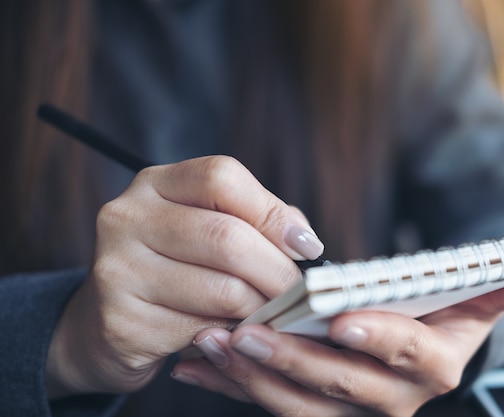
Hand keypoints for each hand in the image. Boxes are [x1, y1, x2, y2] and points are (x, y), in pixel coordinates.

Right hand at [46, 156, 323, 396]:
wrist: (107, 325)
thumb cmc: (176, 270)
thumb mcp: (208, 229)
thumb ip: (257, 222)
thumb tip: (304, 242)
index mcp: (153, 184)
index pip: (221, 177)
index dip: (273, 212)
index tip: (307, 247)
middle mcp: (127, 218)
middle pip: (227, 237)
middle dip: (279, 272)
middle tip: (301, 294)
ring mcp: (117, 269)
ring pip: (223, 290)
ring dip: (263, 309)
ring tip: (275, 315)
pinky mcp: (122, 322)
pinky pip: (204, 331)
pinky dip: (235, 337)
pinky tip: (239, 336)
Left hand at [172, 272, 503, 415]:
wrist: (410, 351)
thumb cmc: (433, 316)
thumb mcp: (465, 301)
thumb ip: (491, 287)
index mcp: (434, 367)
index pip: (411, 356)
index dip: (382, 339)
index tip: (343, 321)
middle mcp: (394, 400)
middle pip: (340, 387)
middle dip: (293, 361)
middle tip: (248, 332)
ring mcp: (348, 412)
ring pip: (297, 404)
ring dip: (251, 376)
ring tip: (211, 343)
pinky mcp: (310, 410)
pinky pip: (267, 402)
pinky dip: (230, 383)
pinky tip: (196, 362)